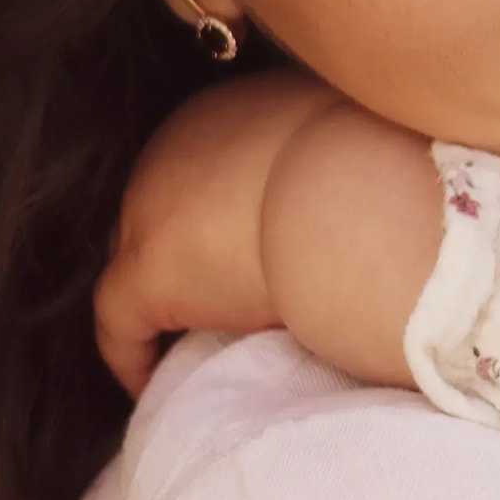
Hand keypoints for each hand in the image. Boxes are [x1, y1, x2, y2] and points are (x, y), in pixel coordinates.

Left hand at [95, 70, 343, 394]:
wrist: (360, 188)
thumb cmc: (380, 164)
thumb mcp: (351, 147)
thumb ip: (328, 166)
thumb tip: (347, 198)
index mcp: (226, 116)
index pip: (207, 170)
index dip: (222, 211)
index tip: (249, 247)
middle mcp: (174, 150)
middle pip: (164, 208)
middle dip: (187, 248)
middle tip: (222, 298)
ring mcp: (150, 209)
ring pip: (138, 258)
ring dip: (161, 294)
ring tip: (187, 339)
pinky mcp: (147, 273)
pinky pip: (119, 323)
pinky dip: (130, 350)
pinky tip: (150, 384)